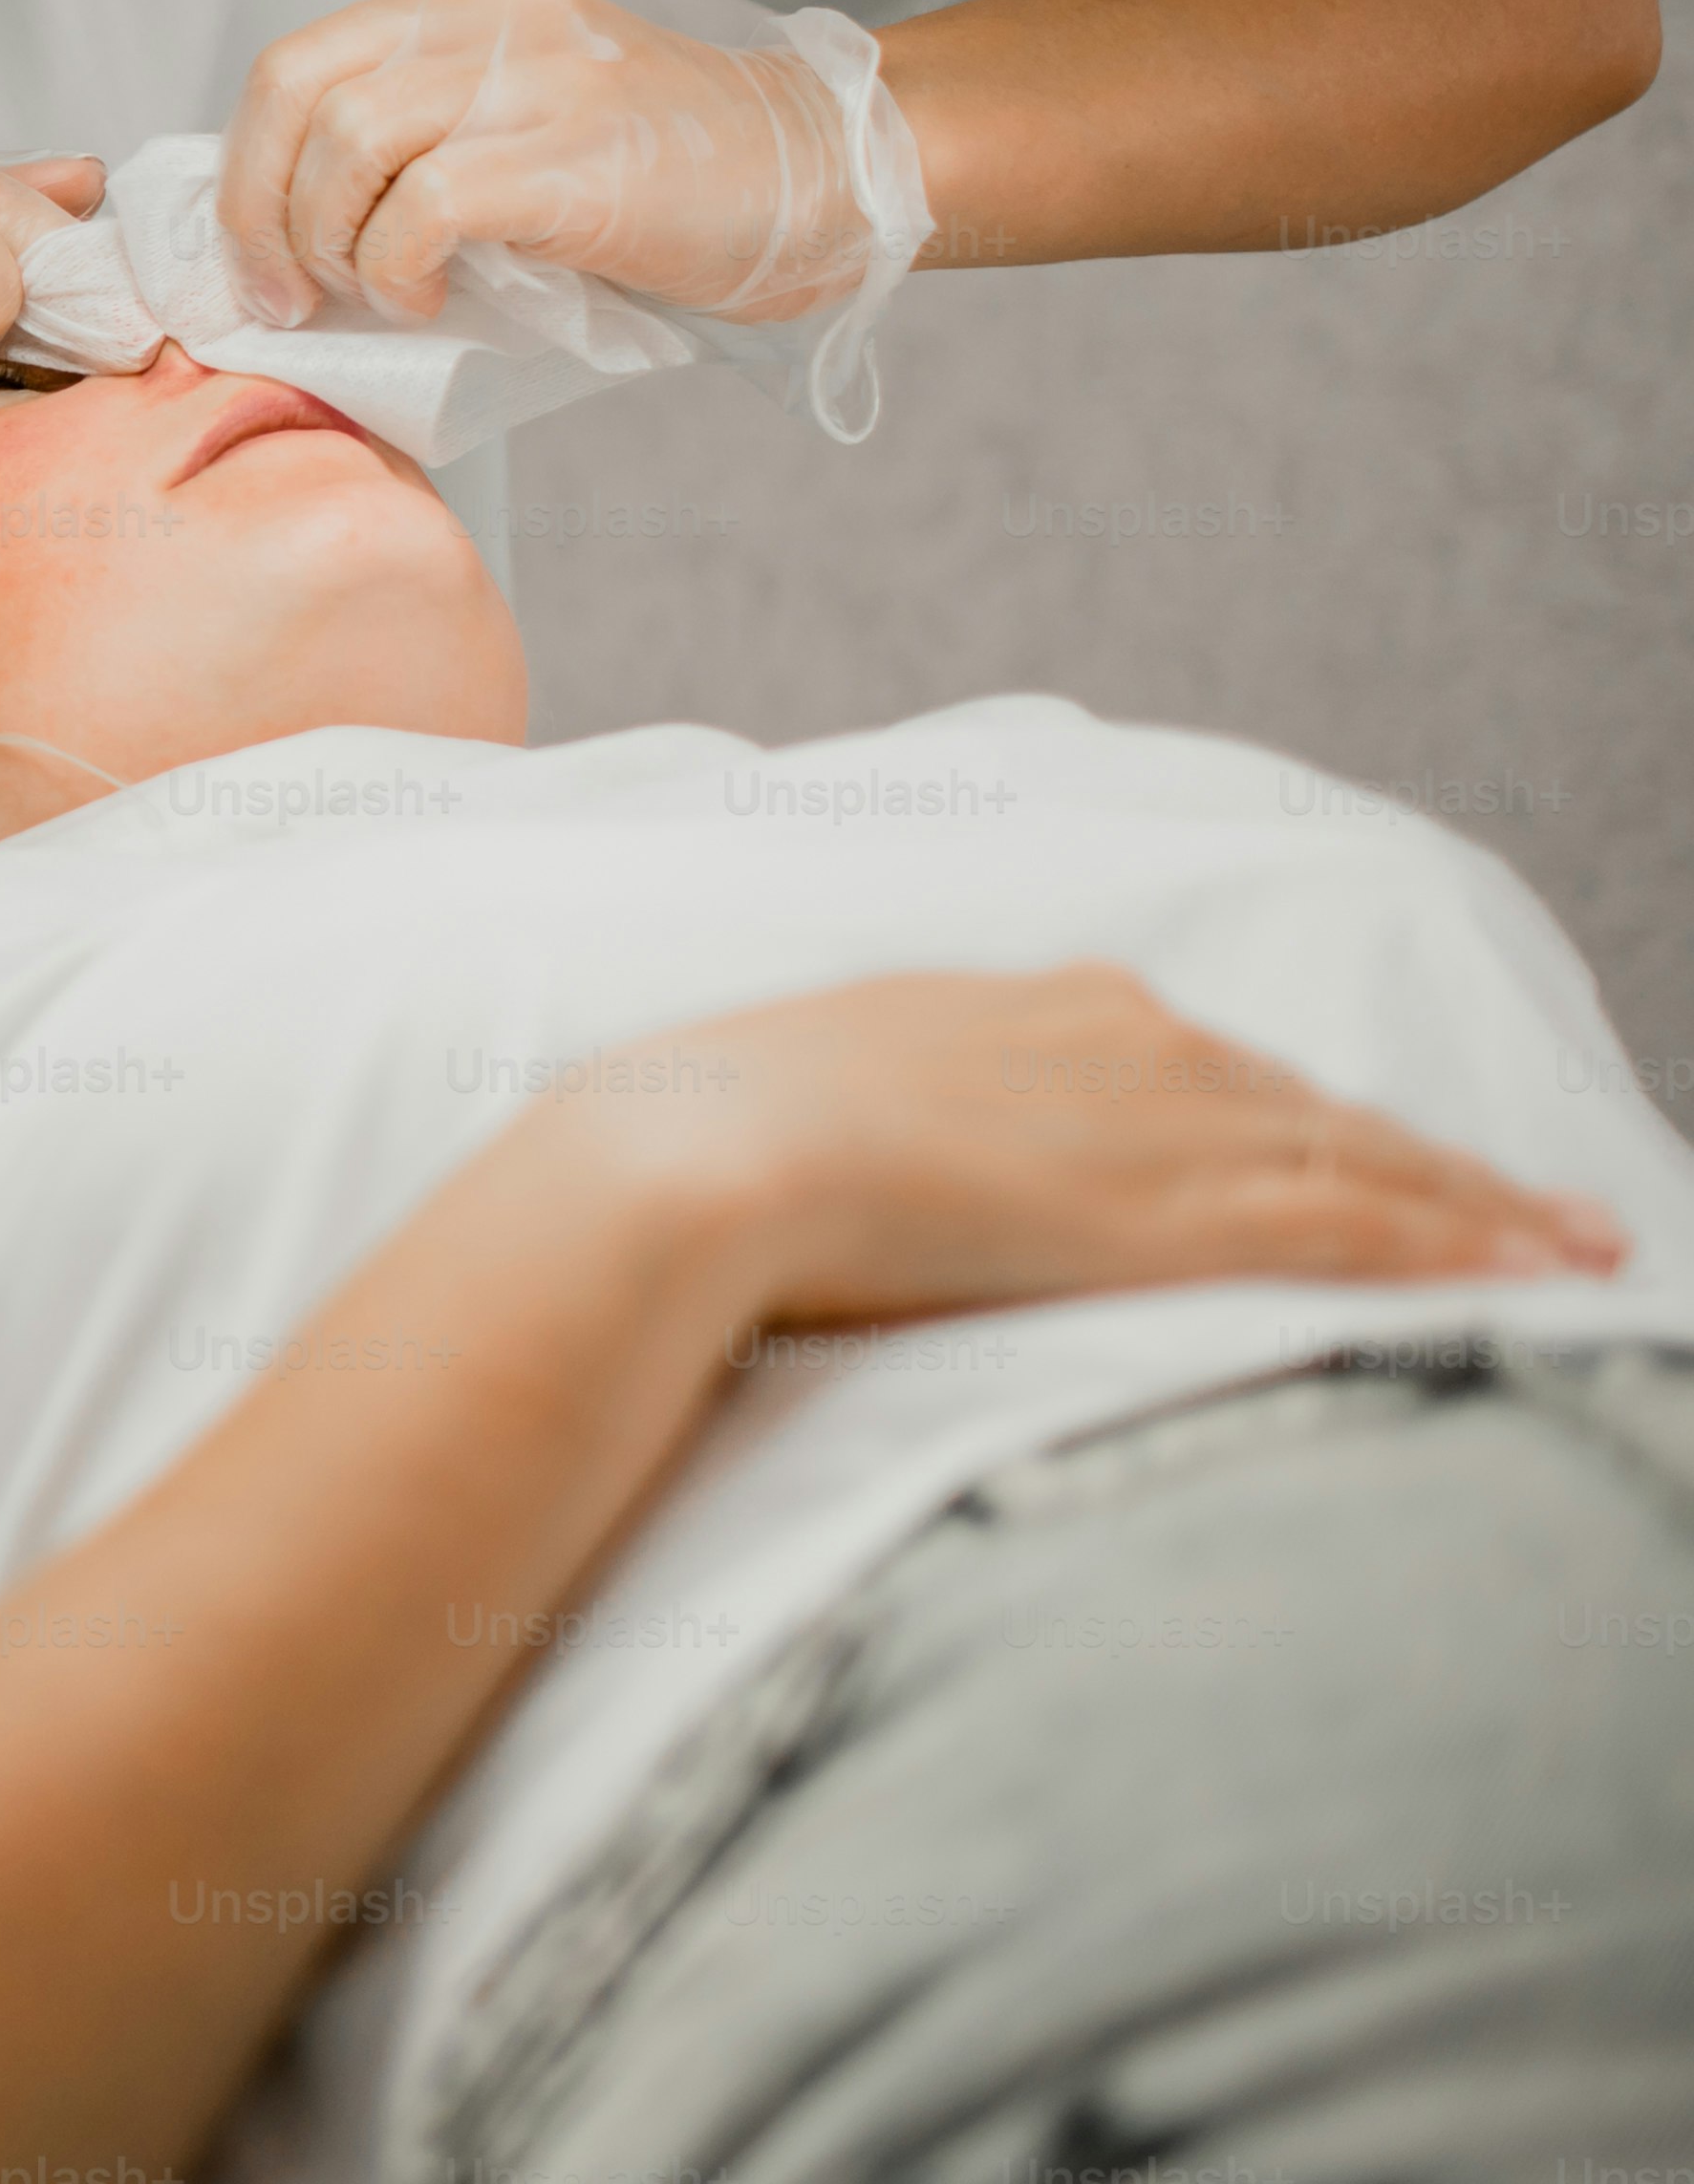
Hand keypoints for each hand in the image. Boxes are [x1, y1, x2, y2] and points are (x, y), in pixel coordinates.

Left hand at [216, 0, 917, 331]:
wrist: (817, 175)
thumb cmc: (658, 169)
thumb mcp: (512, 111)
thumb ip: (411, 129)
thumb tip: (282, 223)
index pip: (292, 63)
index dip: (246, 171)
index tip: (256, 258)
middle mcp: (489, 9)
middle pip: (294, 89)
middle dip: (259, 209)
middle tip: (283, 295)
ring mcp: (535, 74)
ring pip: (348, 142)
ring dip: (331, 244)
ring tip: (373, 294)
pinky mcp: (573, 153)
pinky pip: (424, 207)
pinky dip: (397, 270)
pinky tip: (429, 300)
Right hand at [539, 964, 1627, 1338]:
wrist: (699, 1151)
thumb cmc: (716, 1131)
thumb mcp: (817, 1087)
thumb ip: (887, 1107)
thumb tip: (865, 1148)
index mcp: (1038, 1007)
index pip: (1217, 1070)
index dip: (1308, 1116)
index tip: (1372, 1148)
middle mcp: (1127, 1044)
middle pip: (1317, 1111)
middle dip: (1437, 1163)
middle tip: (1547, 1207)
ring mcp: (1161, 1127)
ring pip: (1369, 1166)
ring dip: (1485, 1208)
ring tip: (1578, 1246)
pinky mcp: (1179, 1216)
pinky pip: (1362, 1230)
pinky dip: (1463, 1248)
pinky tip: (1534, 1270)